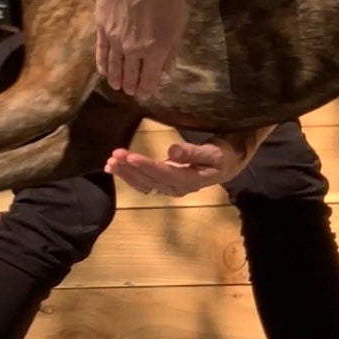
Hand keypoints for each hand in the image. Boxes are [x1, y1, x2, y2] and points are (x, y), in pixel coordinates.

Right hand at [93, 0, 186, 97]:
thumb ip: (172, 49)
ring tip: (117, 86)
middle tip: (131, 91)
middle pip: (131, 75)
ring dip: (116, 79)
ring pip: (114, 66)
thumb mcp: (179, 21)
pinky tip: (104, 71)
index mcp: (156, 50)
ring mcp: (115, 39)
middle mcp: (134, 49)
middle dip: (132, 86)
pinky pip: (100, 51)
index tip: (146, 92)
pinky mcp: (101, 26)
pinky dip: (102, 64)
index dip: (148, 89)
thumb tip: (167, 71)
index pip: (150, 79)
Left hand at [105, 139, 245, 196]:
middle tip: (114, 155)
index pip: (163, 173)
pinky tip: (115, 169)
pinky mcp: (164, 184)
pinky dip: (128, 176)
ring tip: (110, 162)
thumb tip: (172, 151)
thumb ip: (193, 152)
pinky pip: (144, 183)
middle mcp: (177, 188)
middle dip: (130, 168)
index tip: (129, 157)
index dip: (146, 166)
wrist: (228, 165)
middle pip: (150, 180)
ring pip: (144, 183)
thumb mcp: (213, 152)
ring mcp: (169, 188)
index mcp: (189, 180)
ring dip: (126, 173)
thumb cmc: (222, 155)